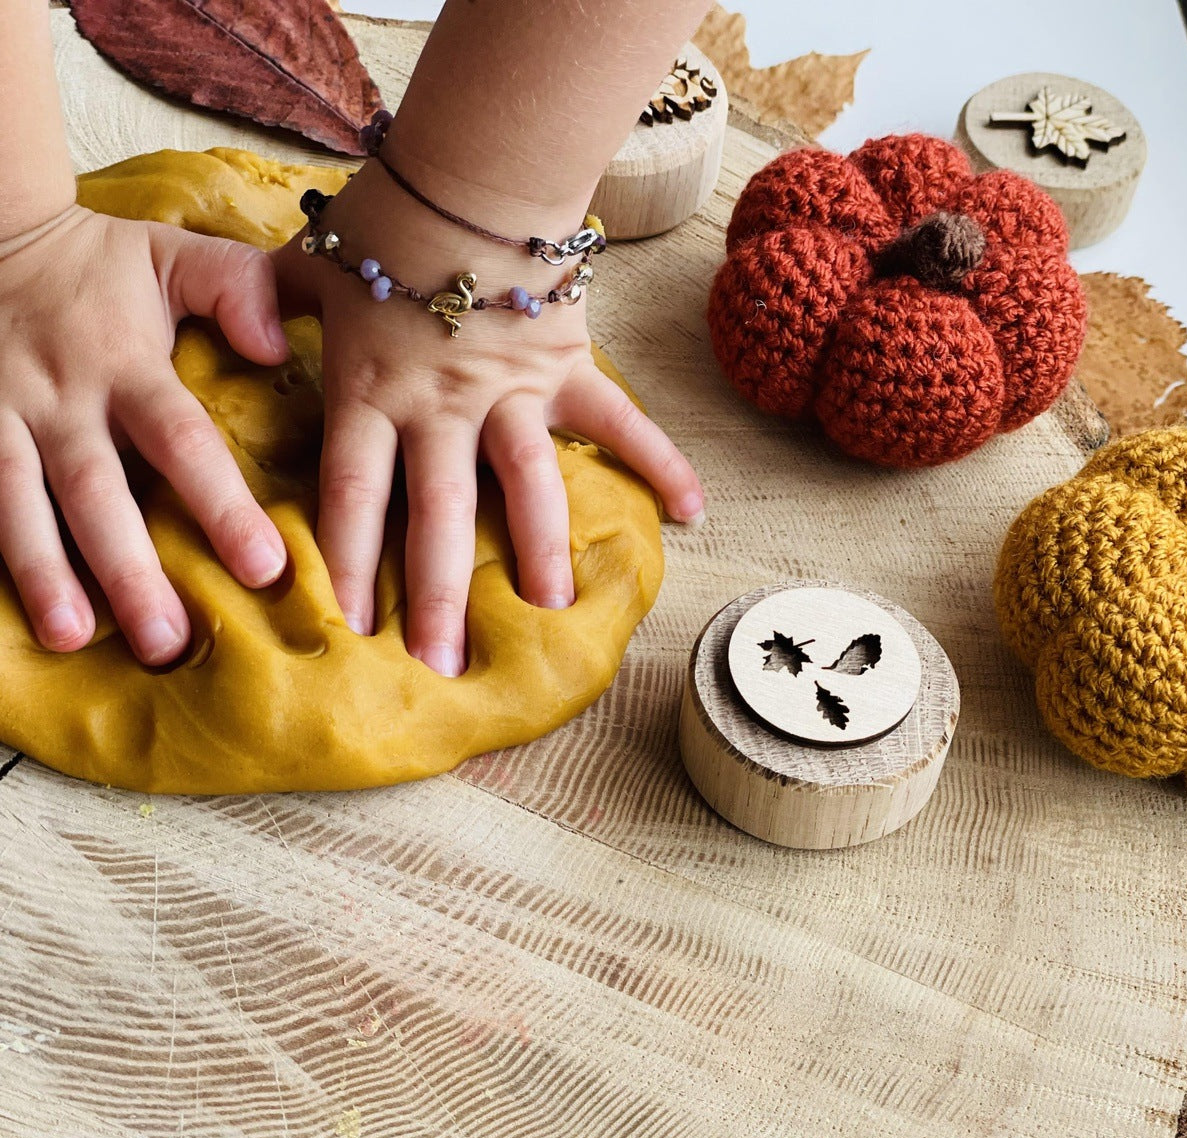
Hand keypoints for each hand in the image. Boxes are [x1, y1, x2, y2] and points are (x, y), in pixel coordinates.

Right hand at [0, 204, 290, 662]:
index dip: (222, 505)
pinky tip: (6, 612)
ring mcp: (1, 417)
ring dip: (44, 573)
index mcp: (126, 365)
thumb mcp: (172, 256)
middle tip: (166, 640)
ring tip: (71, 637)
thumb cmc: (99, 266)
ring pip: (19, 502)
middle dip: (131, 570)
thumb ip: (236, 288)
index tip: (265, 567)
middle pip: (98, 492)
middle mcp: (61, 399)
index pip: (183, 441)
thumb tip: (279, 342)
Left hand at [273, 159, 702, 676]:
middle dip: (437, 591)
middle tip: (440, 663)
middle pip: (437, 512)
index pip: (355, 493)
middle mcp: (441, 406)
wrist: (468, 164)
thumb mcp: (308, 266)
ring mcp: (511, 393)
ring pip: (527, 483)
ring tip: (548, 610)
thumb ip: (263, 308)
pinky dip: (660, 460)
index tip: (348, 631)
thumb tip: (233, 345)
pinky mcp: (567, 370)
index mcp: (372, 390)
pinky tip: (693, 512)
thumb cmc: (384, 220)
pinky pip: (620, 421)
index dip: (349, 564)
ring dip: (538, 548)